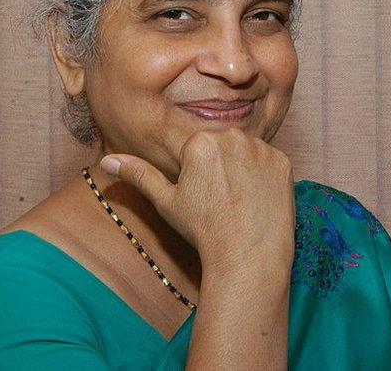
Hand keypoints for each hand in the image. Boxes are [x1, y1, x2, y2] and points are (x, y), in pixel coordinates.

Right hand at [100, 128, 295, 276]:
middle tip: (222, 199)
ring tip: (240, 200)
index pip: (195, 150)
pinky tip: (258, 199)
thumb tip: (106, 160)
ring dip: (243, 169)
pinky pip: (270, 162)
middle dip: (220, 167)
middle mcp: (233, 136)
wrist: (249, 255)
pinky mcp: (284, 162)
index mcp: (200, 142)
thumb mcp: (166, 202)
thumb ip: (139, 174)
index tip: (205, 196)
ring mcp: (262, 148)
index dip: (198, 175)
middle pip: (222, 146)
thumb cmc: (204, 230)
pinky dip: (265, 177)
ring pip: (247, 152)